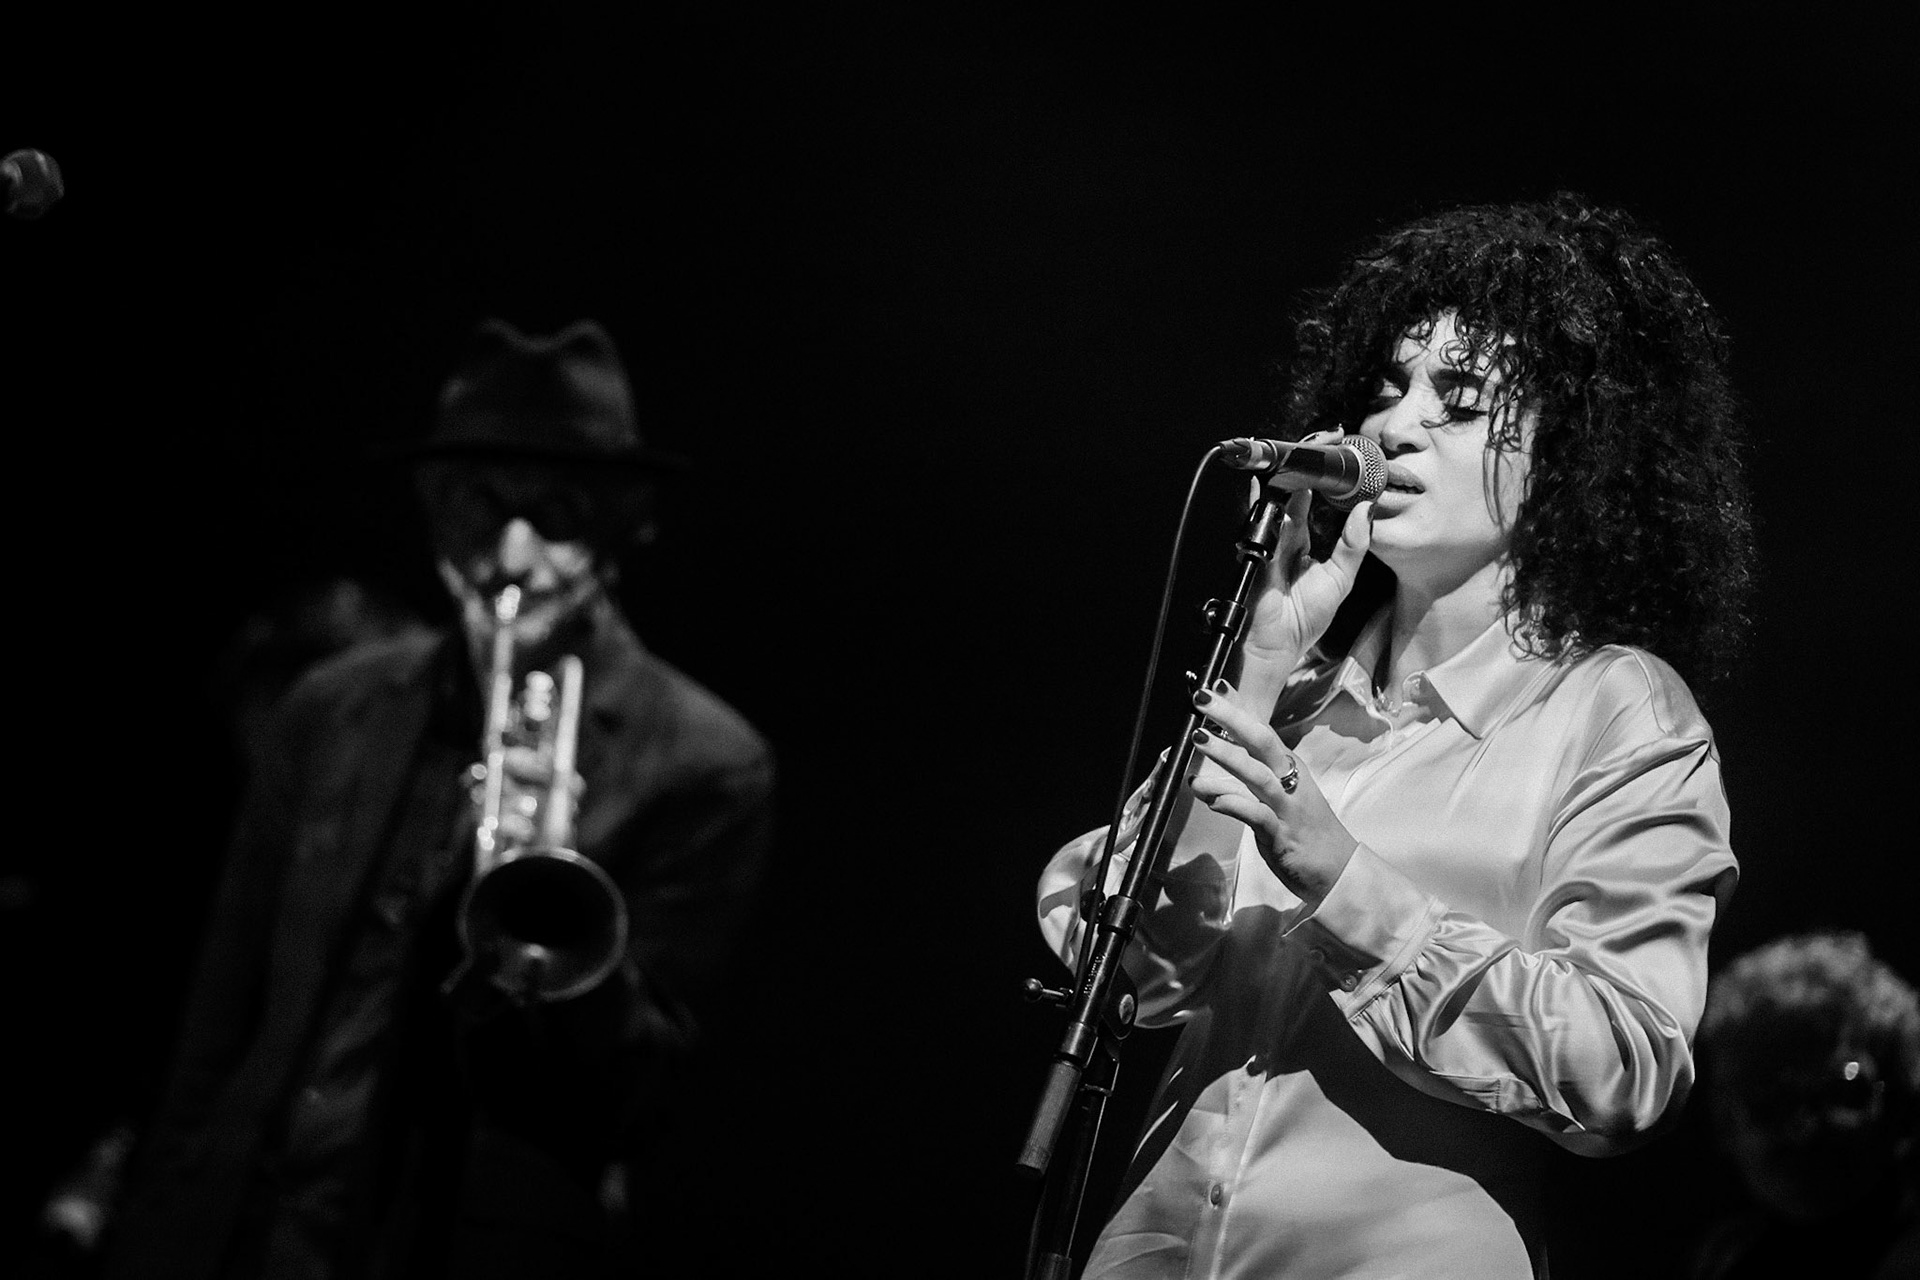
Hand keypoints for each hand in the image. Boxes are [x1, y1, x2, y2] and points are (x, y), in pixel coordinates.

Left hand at [1188, 679, 1356, 903]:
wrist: (1338, 870)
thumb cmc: (1303, 828)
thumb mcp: (1279, 793)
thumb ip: (1248, 775)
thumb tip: (1212, 760)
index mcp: (1289, 767)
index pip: (1262, 729)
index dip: (1239, 707)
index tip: (1215, 684)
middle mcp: (1290, 780)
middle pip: (1261, 740)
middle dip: (1231, 717)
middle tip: (1202, 698)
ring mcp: (1286, 807)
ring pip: (1257, 774)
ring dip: (1227, 755)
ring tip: (1199, 739)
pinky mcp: (1281, 835)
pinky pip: (1256, 816)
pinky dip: (1232, 804)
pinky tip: (1210, 798)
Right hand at [1239, 429, 1373, 678]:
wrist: (1274, 646)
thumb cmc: (1305, 619)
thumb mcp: (1341, 579)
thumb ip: (1354, 544)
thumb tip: (1367, 509)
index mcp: (1301, 545)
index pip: (1310, 503)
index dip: (1322, 480)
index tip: (1337, 456)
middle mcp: (1282, 538)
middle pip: (1292, 493)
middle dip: (1307, 466)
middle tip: (1325, 440)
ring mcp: (1267, 541)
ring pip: (1278, 498)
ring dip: (1290, 473)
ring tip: (1309, 448)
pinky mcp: (1256, 547)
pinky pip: (1262, 516)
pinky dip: (1265, 495)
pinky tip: (1274, 477)